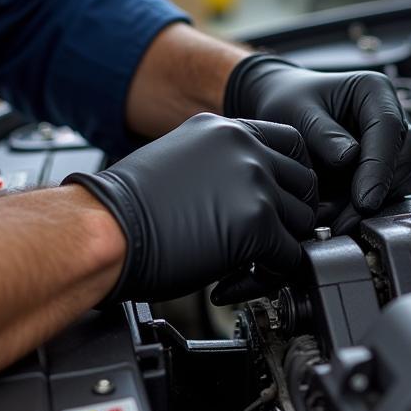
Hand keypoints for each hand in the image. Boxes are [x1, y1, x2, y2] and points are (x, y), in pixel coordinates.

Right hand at [63, 113, 317, 304]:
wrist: (105, 228)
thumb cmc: (126, 206)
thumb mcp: (181, 160)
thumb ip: (222, 165)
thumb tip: (246, 193)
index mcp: (226, 129)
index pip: (291, 143)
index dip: (290, 177)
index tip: (282, 200)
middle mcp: (246, 148)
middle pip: (305, 182)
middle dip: (291, 214)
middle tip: (268, 238)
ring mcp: (255, 183)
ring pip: (302, 221)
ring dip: (281, 247)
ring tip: (247, 264)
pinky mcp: (257, 223)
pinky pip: (291, 256)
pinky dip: (271, 276)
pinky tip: (235, 282)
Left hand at [224, 55, 410, 215]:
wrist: (283, 108)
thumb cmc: (289, 101)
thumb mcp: (296, 111)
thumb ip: (322, 134)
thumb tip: (348, 159)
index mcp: (374, 90)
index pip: (388, 127)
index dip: (379, 166)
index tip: (364, 201)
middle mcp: (391, 113)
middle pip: (406, 154)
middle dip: (380, 190)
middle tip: (347, 219)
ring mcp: (391, 140)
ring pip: (404, 176)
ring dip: (377, 203)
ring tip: (337, 220)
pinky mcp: (385, 164)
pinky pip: (390, 189)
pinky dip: (369, 206)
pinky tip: (340, 216)